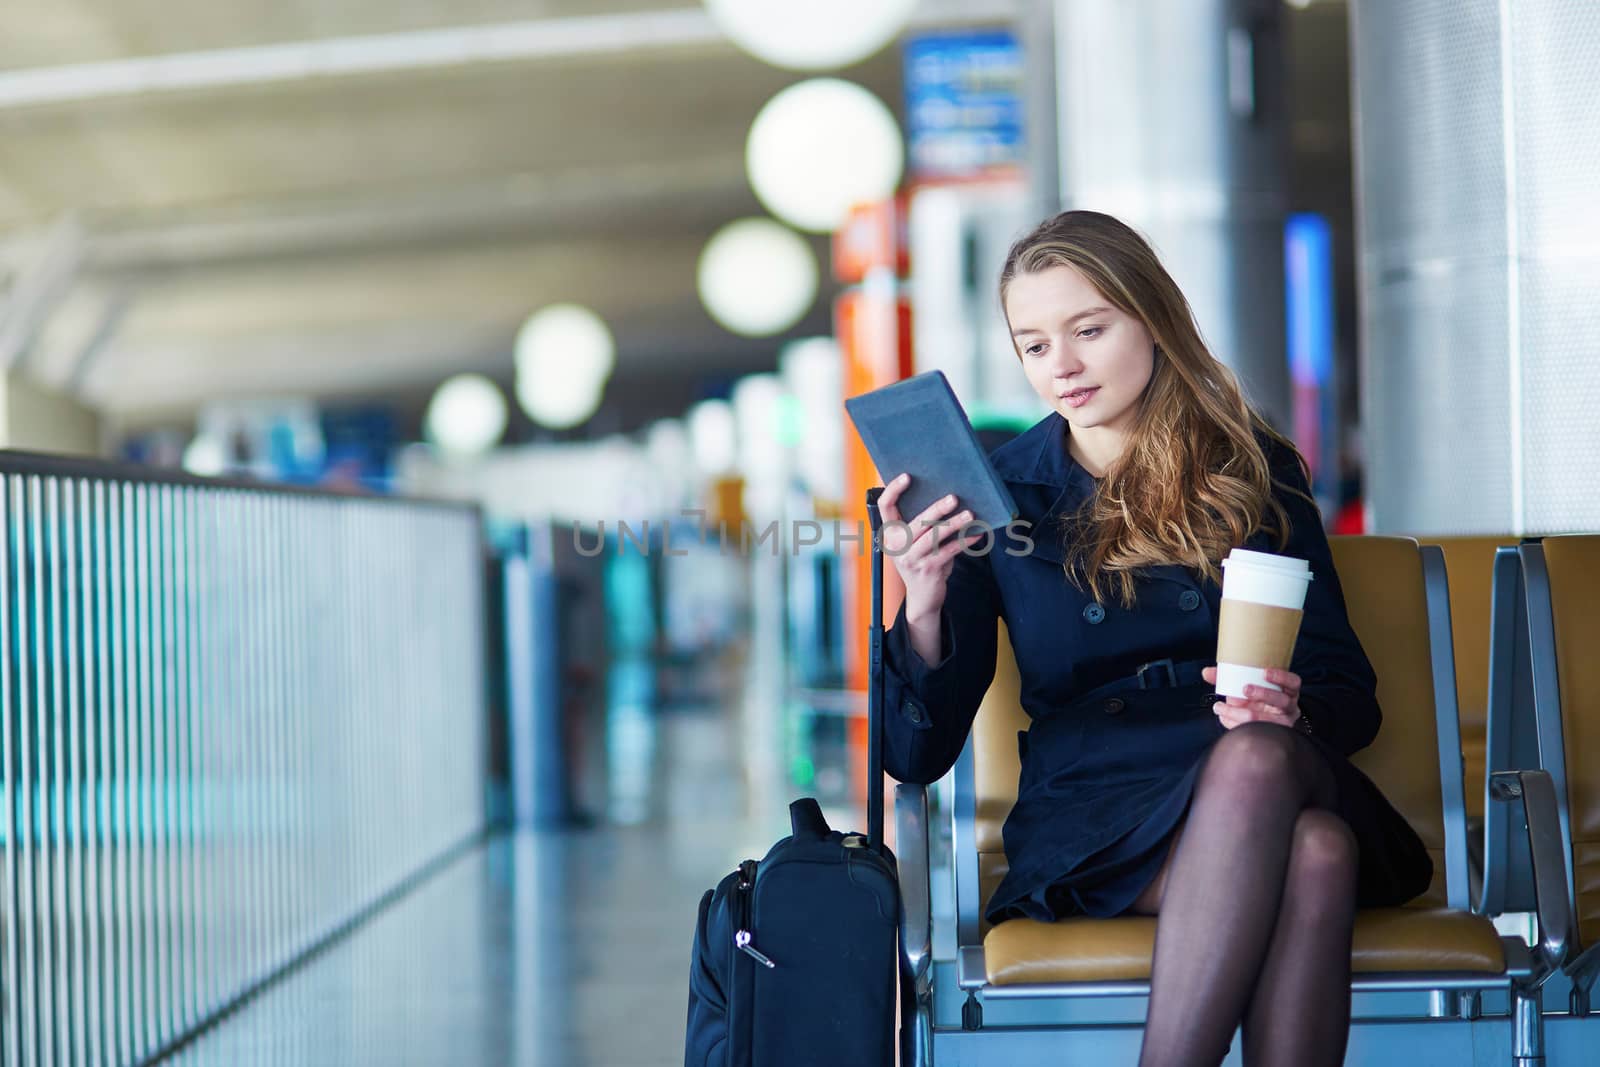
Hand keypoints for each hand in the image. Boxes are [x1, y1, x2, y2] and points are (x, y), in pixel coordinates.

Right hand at [877, 473, 983, 622]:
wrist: (922, 597)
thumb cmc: (922, 560)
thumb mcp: (914, 542)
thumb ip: (922, 523)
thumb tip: (949, 497)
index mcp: (891, 533)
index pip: (885, 506)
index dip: (893, 489)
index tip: (907, 476)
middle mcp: (897, 545)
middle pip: (917, 522)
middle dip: (936, 509)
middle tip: (954, 498)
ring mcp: (911, 559)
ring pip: (934, 536)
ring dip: (954, 524)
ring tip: (970, 515)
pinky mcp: (928, 569)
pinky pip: (949, 551)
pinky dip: (964, 542)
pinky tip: (977, 535)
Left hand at [1202, 666, 1302, 730]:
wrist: (1259, 721)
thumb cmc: (1255, 699)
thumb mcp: (1247, 686)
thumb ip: (1228, 678)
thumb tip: (1206, 672)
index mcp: (1287, 690)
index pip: (1293, 682)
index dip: (1281, 677)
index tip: (1264, 672)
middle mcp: (1288, 707)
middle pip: (1282, 701)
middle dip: (1262, 694)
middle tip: (1244, 689)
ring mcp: (1282, 724)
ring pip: (1267, 721)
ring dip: (1240, 713)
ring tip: (1221, 707)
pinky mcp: (1270, 736)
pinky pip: (1255, 733)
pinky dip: (1235, 724)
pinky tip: (1224, 718)